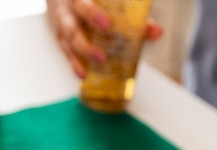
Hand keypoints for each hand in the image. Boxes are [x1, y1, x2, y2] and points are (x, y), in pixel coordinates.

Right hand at [46, 0, 162, 77]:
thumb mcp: (107, 0)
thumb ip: (132, 14)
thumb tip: (156, 32)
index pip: (83, 3)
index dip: (93, 13)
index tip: (107, 24)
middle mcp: (67, 9)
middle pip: (73, 26)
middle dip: (87, 42)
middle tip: (102, 56)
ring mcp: (62, 24)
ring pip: (69, 40)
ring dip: (83, 54)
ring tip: (99, 63)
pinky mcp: (60, 38)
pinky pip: (66, 52)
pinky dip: (75, 64)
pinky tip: (83, 74)